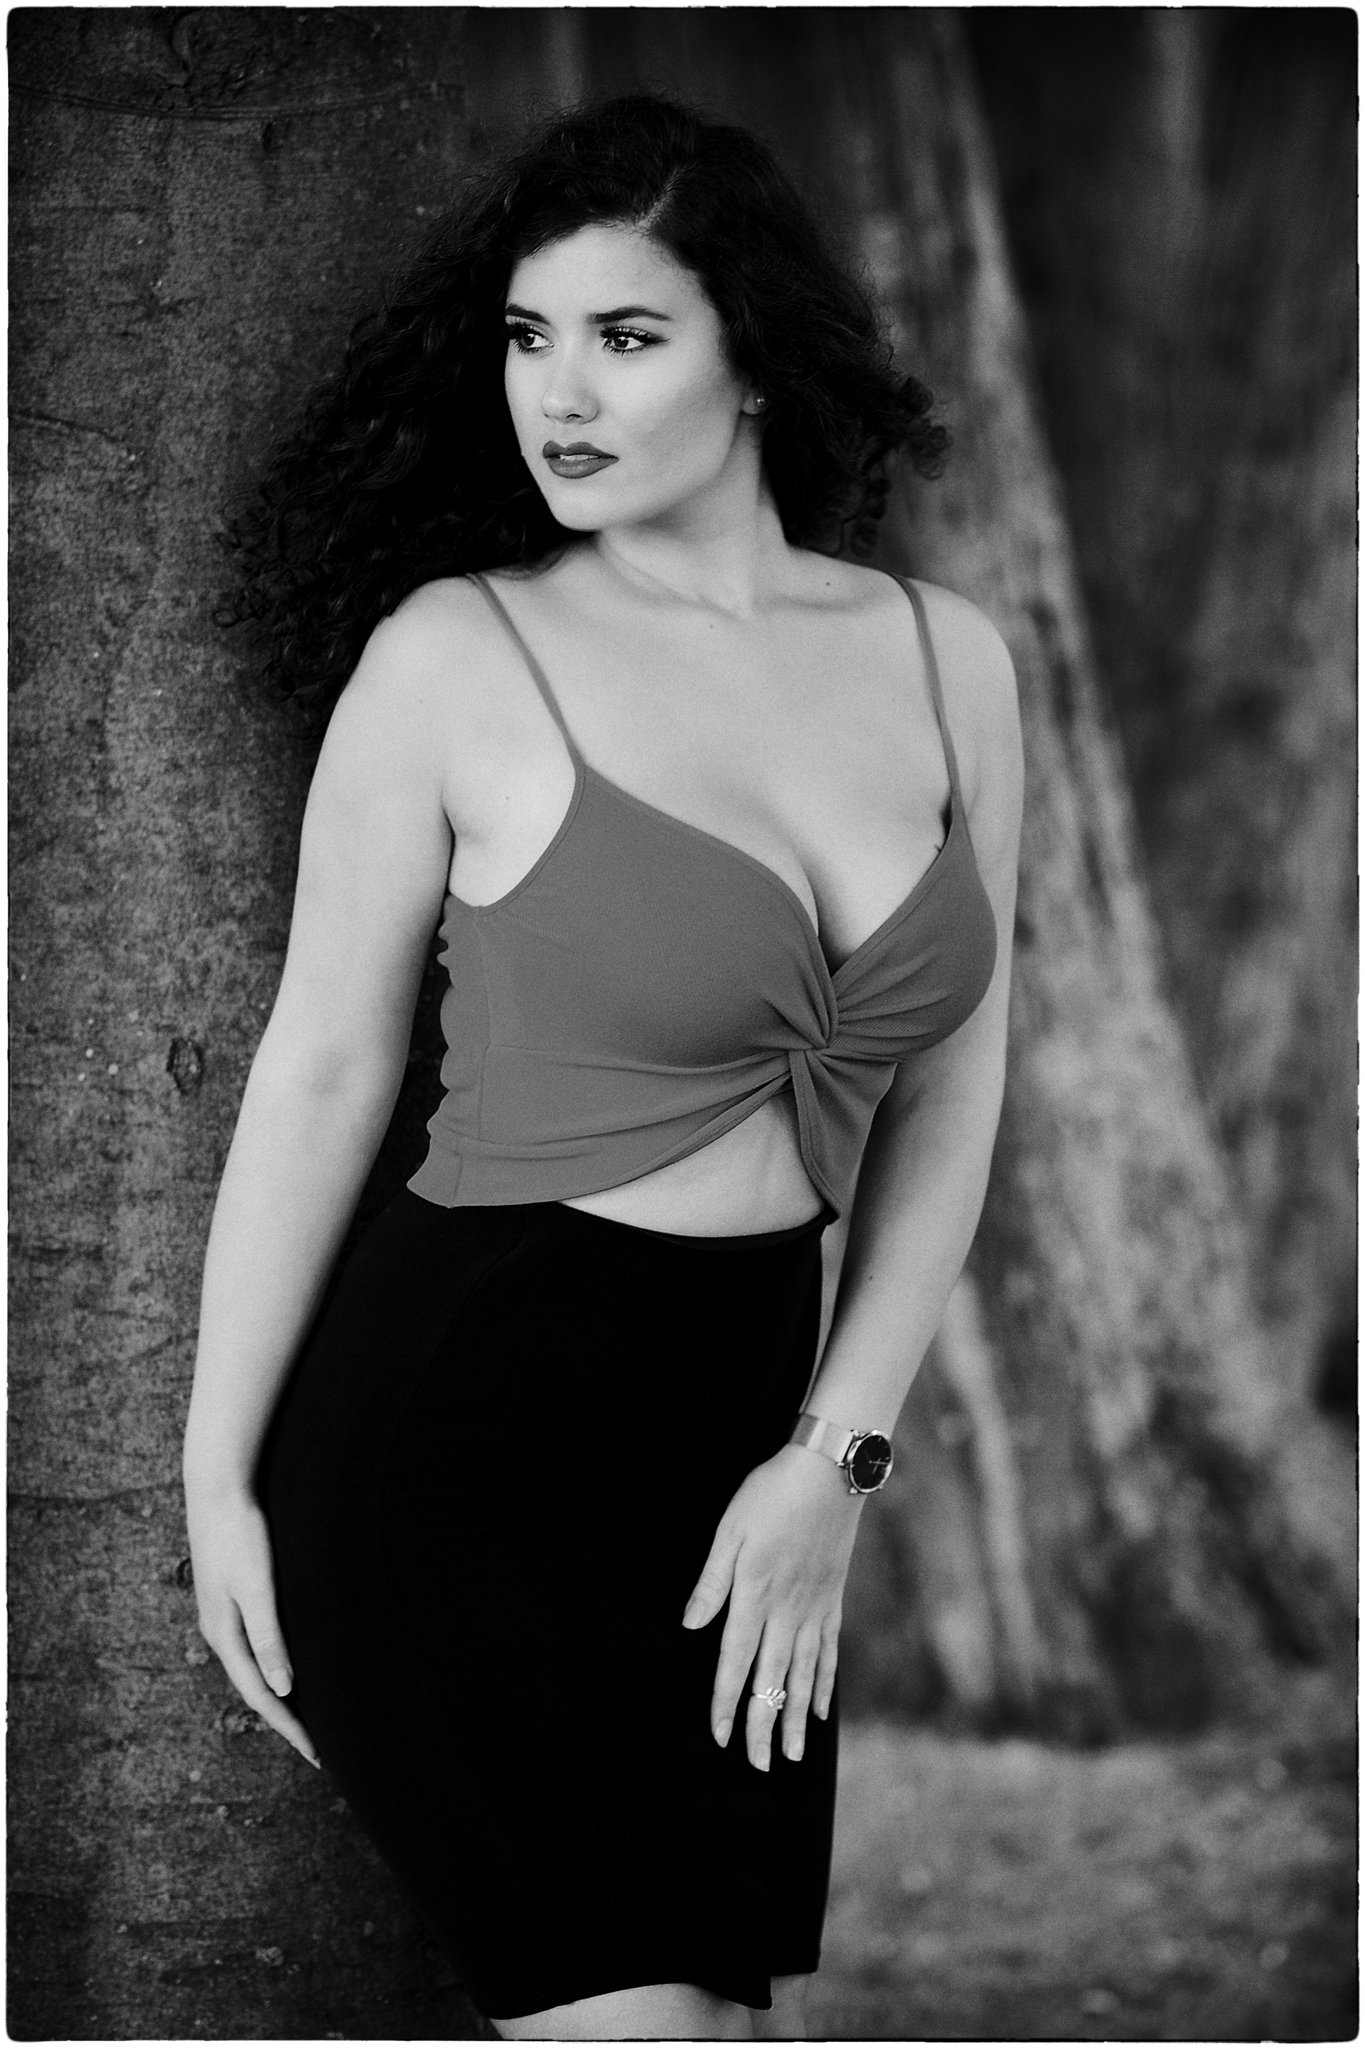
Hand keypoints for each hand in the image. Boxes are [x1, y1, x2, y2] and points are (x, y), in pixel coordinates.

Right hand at [184, 1479, 319, 1768]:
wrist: (218, 1487)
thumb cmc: (243, 1534)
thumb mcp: (259, 1587)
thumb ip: (270, 1638)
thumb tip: (283, 1690)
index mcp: (225, 1635)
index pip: (262, 1696)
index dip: (290, 1727)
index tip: (318, 1755)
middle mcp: (220, 1631)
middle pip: (255, 1687)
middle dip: (285, 1718)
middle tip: (317, 1746)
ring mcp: (222, 1613)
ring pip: (253, 1667)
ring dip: (278, 1693)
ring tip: (306, 1714)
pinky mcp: (230, 1595)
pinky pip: (253, 1645)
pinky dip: (272, 1665)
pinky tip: (288, 1663)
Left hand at [682, 1443, 863, 1770]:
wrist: (829, 1472)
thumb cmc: (770, 1494)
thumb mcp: (730, 1531)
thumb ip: (712, 1582)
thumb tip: (691, 1626)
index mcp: (755, 1597)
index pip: (735, 1663)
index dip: (725, 1702)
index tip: (719, 1738)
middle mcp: (787, 1613)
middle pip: (772, 1681)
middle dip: (764, 1726)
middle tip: (761, 1768)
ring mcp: (814, 1609)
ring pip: (804, 1676)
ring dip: (797, 1718)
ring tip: (794, 1755)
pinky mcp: (833, 1599)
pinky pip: (829, 1652)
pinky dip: (824, 1684)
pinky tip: (822, 1708)